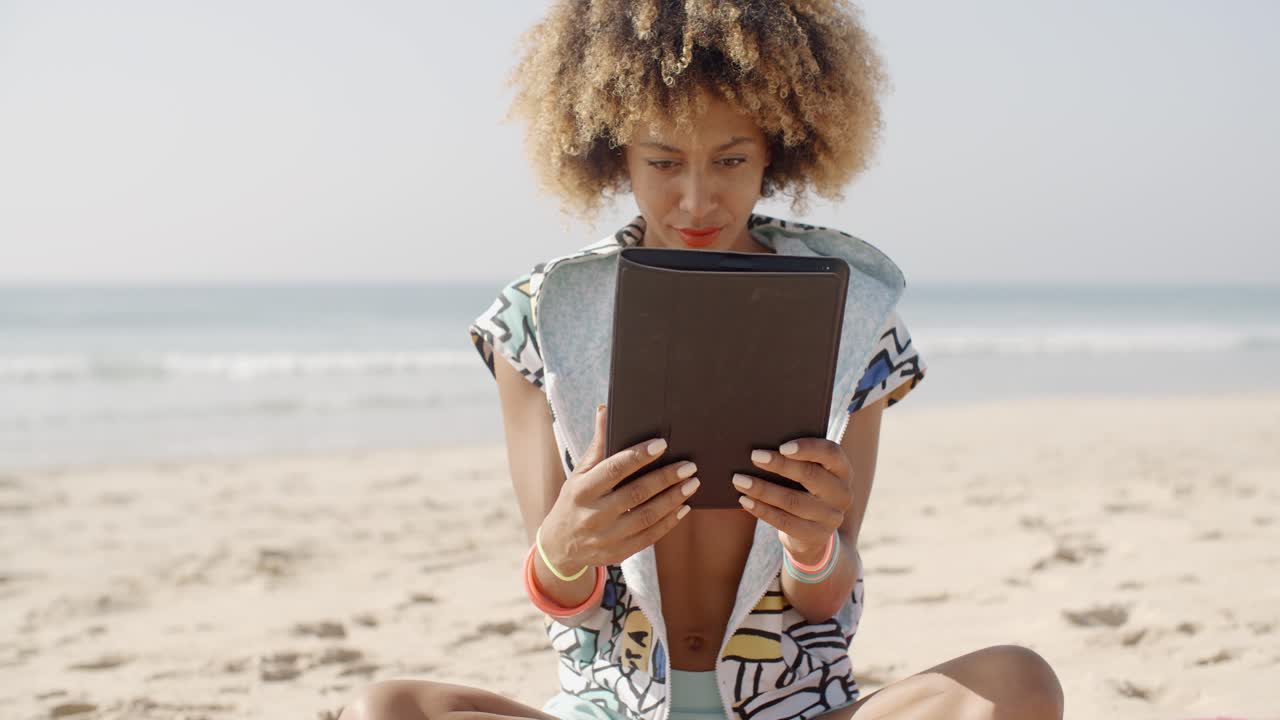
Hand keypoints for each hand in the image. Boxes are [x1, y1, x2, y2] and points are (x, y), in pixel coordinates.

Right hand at [539, 404, 699, 571]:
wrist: (560, 545)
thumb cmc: (575, 500)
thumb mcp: (579, 473)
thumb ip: (597, 445)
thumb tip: (605, 410)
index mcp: (582, 490)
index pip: (614, 469)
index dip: (639, 456)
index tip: (662, 444)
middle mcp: (593, 514)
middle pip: (636, 494)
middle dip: (666, 478)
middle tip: (689, 466)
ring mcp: (606, 537)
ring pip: (647, 517)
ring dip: (673, 499)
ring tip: (692, 484)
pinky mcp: (618, 553)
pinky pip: (650, 537)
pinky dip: (669, 521)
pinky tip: (683, 507)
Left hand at [733, 438, 854, 564]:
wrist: (812, 530)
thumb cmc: (804, 488)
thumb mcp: (808, 472)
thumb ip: (795, 459)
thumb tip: (762, 447)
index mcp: (842, 469)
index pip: (831, 453)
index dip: (808, 448)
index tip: (782, 446)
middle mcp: (842, 493)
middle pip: (810, 475)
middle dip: (780, 465)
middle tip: (754, 456)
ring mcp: (831, 517)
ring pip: (793, 501)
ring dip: (763, 489)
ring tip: (739, 479)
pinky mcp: (816, 536)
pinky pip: (784, 522)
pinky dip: (761, 509)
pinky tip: (744, 500)